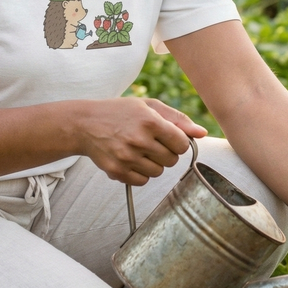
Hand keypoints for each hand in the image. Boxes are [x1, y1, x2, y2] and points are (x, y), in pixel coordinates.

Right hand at [79, 97, 206, 184]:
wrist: (85, 124)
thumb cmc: (120, 112)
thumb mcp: (148, 106)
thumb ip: (178, 119)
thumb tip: (202, 134)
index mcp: (150, 121)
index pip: (182, 144)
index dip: (178, 142)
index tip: (169, 137)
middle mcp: (139, 140)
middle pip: (172, 160)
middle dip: (166, 153)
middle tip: (151, 142)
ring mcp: (127, 157)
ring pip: (158, 172)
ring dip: (153, 164)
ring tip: (139, 150)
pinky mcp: (117, 171)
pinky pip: (142, 181)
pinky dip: (140, 173)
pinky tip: (130, 159)